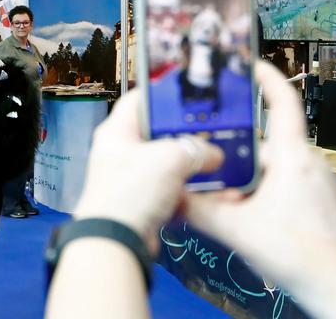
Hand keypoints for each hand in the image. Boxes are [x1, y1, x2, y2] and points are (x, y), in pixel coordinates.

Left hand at [72, 88, 222, 253]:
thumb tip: (213, 154)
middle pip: (158, 134)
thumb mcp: (169, 159)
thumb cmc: (127, 194)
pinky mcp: (143, 201)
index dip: (162, 94)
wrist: (117, 241)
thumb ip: (195, 150)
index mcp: (118, 132)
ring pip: (168, 164)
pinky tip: (213, 191)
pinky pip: (172, 190)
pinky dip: (191, 191)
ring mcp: (132, 177)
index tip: (186, 94)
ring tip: (218, 162)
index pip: (139, 100)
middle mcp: (122, 152)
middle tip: (211, 132)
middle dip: (187, 135)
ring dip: (193, 166)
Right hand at [184, 61, 335, 309]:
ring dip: (244, 180)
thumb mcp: (237, 229)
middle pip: (261, 143)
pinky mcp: (315, 202)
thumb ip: (198, 209)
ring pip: (268, 168)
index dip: (265, 78)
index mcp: (292, 158)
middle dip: (232, 154)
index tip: (248, 63)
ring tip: (222, 199)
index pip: (281, 103)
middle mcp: (306, 164)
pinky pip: (280, 185)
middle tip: (206, 160)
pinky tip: (243, 215)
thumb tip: (171, 196)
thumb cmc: (304, 256)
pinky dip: (258, 194)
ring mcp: (313, 183)